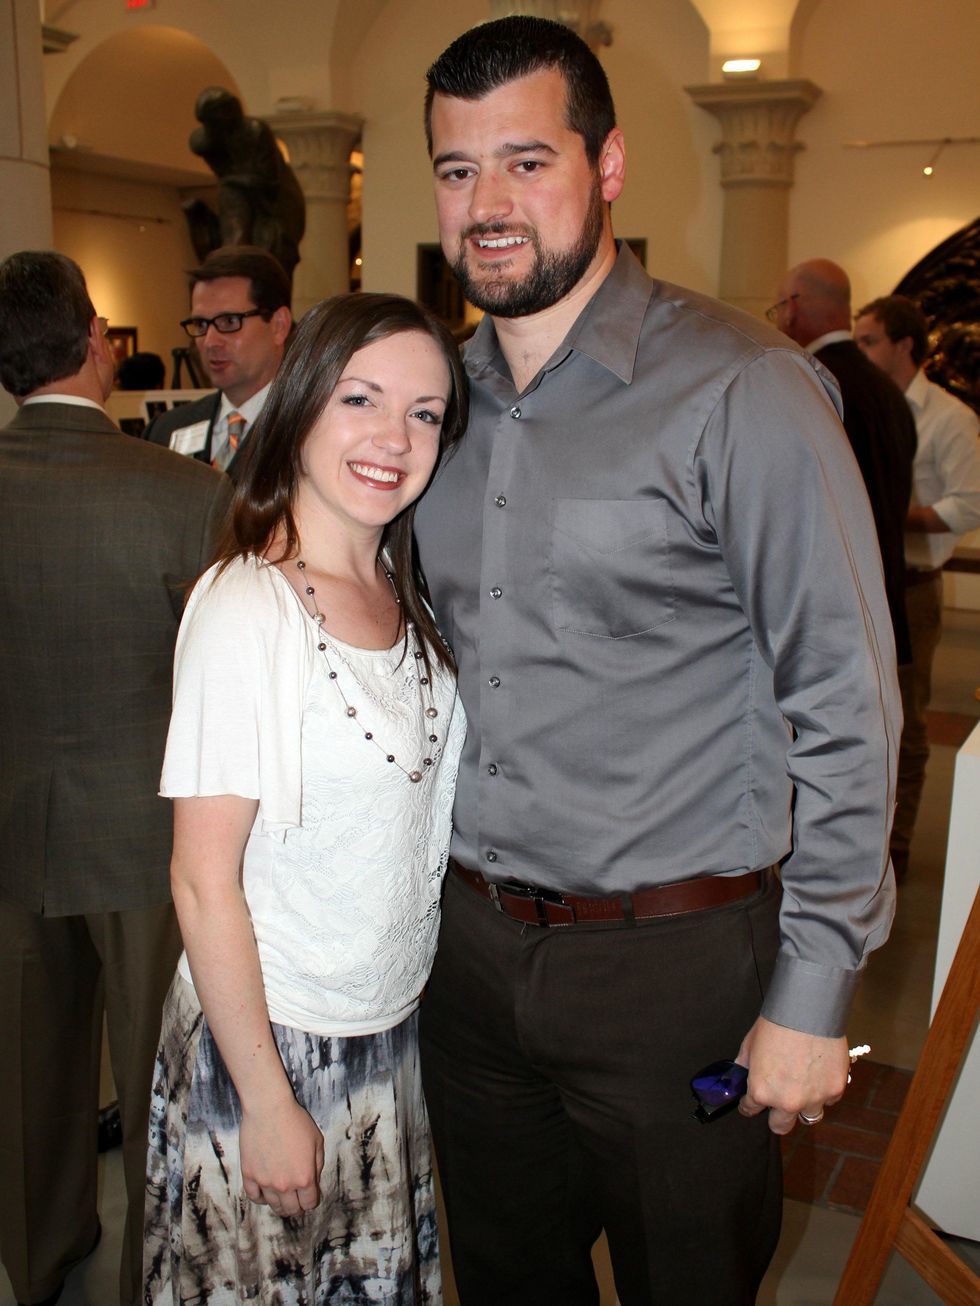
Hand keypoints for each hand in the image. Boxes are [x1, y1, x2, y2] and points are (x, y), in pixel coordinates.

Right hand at [240, 1098, 323, 1215]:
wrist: (269, 1109)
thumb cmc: (295, 1121)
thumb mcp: (317, 1140)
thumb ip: (317, 1164)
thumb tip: (314, 1179)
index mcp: (305, 1177)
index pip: (309, 1204)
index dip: (310, 1202)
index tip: (308, 1197)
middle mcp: (285, 1185)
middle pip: (291, 1209)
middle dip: (295, 1207)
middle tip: (295, 1202)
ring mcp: (265, 1182)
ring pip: (273, 1206)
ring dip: (279, 1205)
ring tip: (281, 1200)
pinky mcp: (249, 1175)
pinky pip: (254, 1197)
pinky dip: (260, 1198)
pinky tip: (264, 1193)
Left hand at [736, 1016, 848, 1134]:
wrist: (807, 1011)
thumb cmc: (777, 1023)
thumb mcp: (750, 1043)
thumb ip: (746, 1064)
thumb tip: (742, 1073)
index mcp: (761, 1091)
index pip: (751, 1110)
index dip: (749, 1105)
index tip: (752, 1103)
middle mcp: (787, 1101)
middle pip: (780, 1126)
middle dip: (777, 1116)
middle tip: (778, 1102)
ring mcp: (813, 1098)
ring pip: (808, 1117)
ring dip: (804, 1107)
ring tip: (803, 1088)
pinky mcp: (834, 1090)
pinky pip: (828, 1100)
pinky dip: (824, 1091)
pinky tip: (819, 1075)